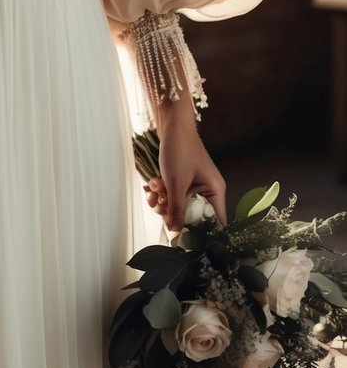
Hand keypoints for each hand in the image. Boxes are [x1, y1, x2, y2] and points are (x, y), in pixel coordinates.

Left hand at [147, 104, 226, 232]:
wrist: (171, 125)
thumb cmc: (180, 150)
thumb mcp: (176, 183)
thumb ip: (177, 209)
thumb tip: (176, 233)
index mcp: (215, 192)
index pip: (214, 223)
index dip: (200, 234)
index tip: (183, 242)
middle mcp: (208, 191)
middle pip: (192, 216)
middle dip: (173, 212)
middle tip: (160, 206)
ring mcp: (195, 185)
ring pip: (179, 205)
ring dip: (164, 201)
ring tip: (155, 189)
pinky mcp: (183, 180)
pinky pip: (173, 194)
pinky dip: (162, 191)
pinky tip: (153, 183)